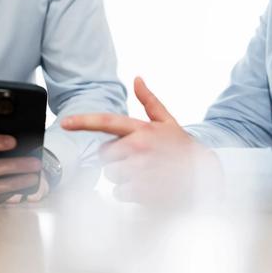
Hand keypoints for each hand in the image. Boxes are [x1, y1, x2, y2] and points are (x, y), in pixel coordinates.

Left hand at [61, 77, 222, 205]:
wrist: (206, 177)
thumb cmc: (183, 148)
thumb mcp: (168, 122)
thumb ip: (149, 101)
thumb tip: (137, 78)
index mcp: (142, 129)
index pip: (107, 121)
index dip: (83, 121)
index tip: (64, 122)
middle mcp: (139, 148)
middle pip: (105, 156)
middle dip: (117, 159)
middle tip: (139, 160)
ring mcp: (140, 170)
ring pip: (110, 176)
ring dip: (123, 178)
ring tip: (146, 174)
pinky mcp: (142, 191)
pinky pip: (119, 193)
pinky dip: (130, 194)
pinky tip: (148, 188)